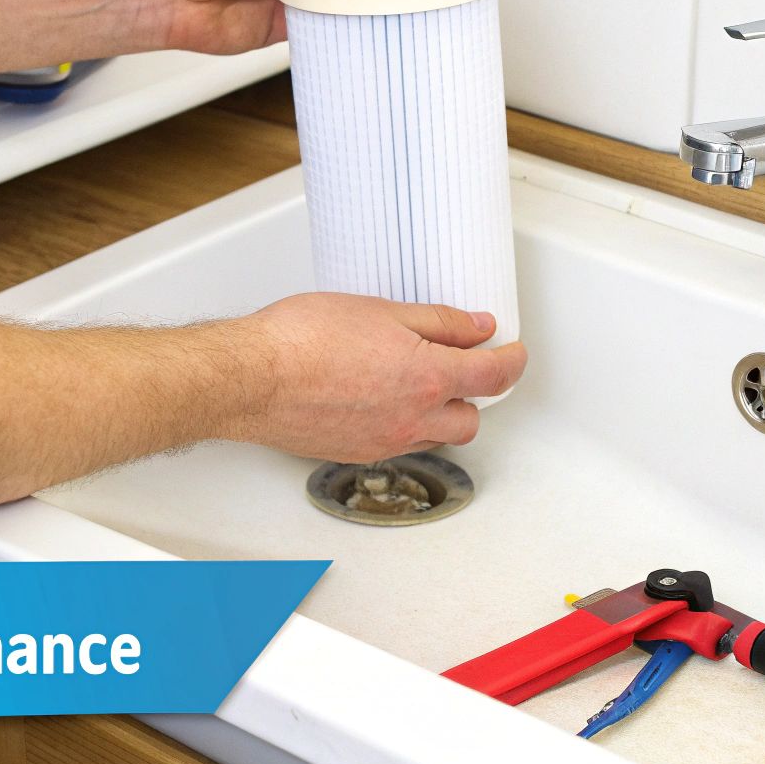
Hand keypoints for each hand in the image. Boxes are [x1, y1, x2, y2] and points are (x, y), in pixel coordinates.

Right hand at [227, 293, 527, 462]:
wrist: (251, 378)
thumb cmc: (302, 341)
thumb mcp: (382, 311)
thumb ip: (438, 322)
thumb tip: (476, 328)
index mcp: (427, 379)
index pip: (494, 377)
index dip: (512, 361)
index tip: (513, 351)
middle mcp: (411, 420)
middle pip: (471, 419)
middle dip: (475, 393)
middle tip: (464, 363)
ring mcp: (383, 441)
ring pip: (434, 436)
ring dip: (439, 412)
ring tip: (418, 379)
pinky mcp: (355, 452)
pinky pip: (398, 443)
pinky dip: (404, 423)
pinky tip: (382, 397)